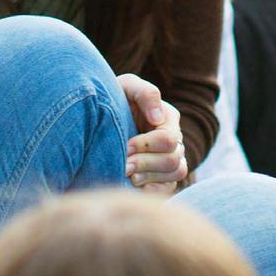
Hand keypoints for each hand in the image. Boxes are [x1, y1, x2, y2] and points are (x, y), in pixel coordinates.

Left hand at [118, 73, 186, 195]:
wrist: (100, 117)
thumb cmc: (115, 97)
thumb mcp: (127, 87)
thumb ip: (145, 93)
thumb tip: (158, 118)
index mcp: (168, 117)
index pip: (168, 139)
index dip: (146, 145)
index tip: (125, 145)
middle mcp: (174, 139)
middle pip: (173, 160)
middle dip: (146, 163)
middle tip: (124, 164)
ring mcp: (170, 159)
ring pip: (175, 174)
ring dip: (149, 177)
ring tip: (127, 174)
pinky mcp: (164, 177)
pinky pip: (168, 189)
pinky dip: (152, 189)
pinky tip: (133, 184)